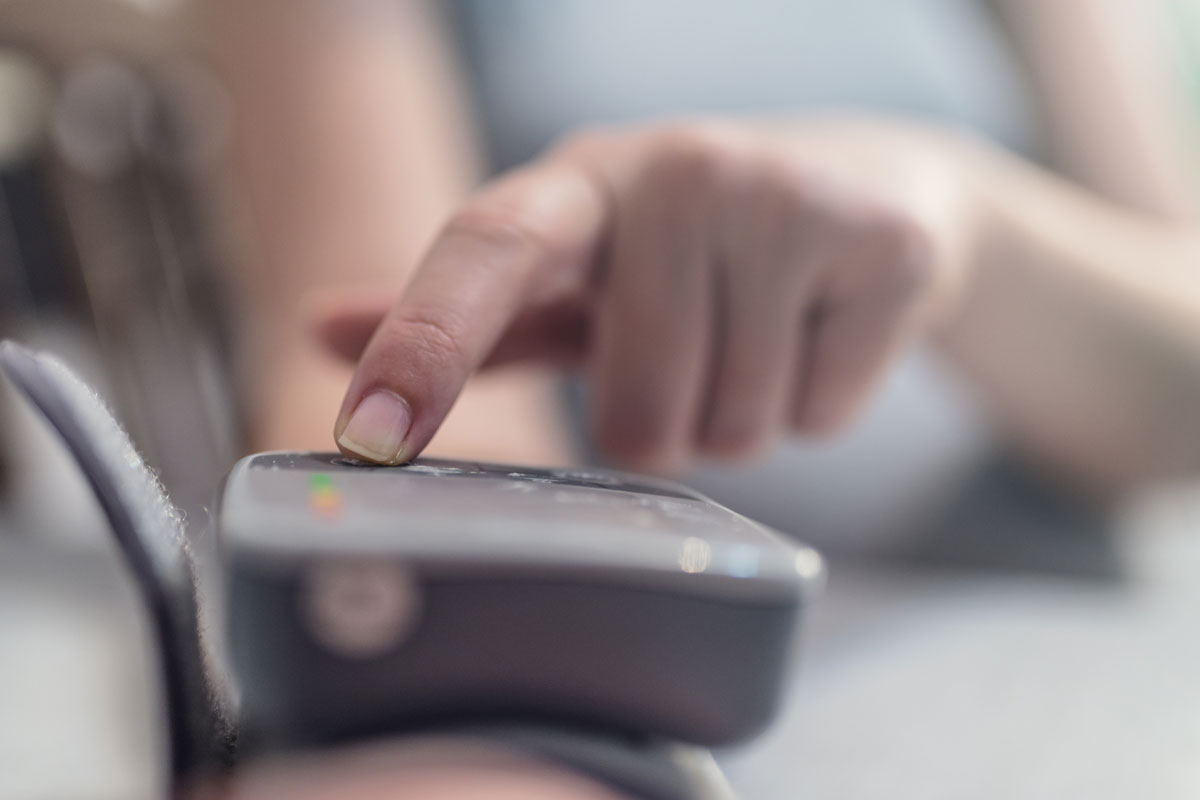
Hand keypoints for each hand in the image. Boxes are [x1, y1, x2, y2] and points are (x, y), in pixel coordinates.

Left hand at [321, 117, 978, 469]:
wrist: (873, 187)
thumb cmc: (695, 247)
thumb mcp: (583, 266)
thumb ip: (466, 305)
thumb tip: (318, 327)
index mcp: (577, 183)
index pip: (485, 251)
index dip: (424, 342)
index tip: (371, 433)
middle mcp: (675, 170)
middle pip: (637, 417)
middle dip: (668, 426)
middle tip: (698, 358)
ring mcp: (784, 196)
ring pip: (734, 428)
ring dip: (744, 416)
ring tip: (763, 337)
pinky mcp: (881, 243)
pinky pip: (822, 416)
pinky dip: (821, 406)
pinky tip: (826, 332)